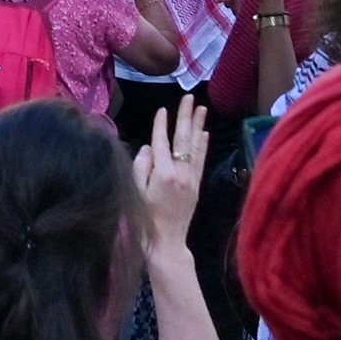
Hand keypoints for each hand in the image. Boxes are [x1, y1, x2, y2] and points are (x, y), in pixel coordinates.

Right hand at [132, 99, 206, 256]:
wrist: (166, 242)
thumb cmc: (145, 218)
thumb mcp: (135, 192)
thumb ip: (141, 166)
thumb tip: (149, 147)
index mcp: (162, 174)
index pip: (161, 142)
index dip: (160, 126)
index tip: (162, 110)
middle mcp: (180, 173)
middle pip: (182, 139)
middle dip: (185, 117)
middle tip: (189, 98)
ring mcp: (190, 179)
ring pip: (195, 147)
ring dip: (198, 126)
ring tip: (202, 108)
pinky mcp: (196, 186)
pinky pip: (201, 161)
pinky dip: (203, 146)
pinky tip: (205, 133)